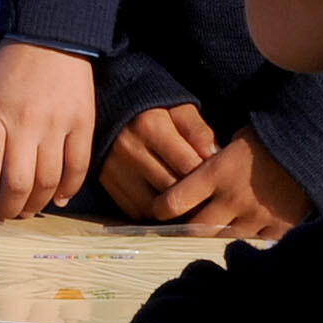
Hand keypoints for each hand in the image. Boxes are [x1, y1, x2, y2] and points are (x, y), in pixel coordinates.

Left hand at [0, 41, 97, 221]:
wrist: (52, 38)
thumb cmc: (7, 70)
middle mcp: (26, 122)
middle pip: (19, 180)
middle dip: (10, 207)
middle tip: (5, 215)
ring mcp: (57, 124)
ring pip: (48, 180)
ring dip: (36, 204)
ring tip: (27, 210)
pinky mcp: (83, 123)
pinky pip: (78, 167)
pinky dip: (69, 189)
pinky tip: (59, 199)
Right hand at [94, 101, 217, 218]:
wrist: (109, 112)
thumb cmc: (154, 112)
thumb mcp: (178, 110)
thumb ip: (198, 131)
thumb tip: (213, 156)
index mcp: (150, 125)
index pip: (188, 165)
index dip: (206, 176)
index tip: (214, 178)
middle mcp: (129, 148)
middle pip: (171, 189)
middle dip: (191, 196)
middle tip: (205, 196)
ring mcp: (114, 169)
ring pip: (153, 206)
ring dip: (173, 210)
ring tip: (185, 202)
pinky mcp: (108, 184)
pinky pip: (136, 211)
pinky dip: (153, 213)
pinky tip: (164, 203)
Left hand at [149, 133, 315, 239]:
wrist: (314, 144)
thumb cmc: (269, 138)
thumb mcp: (234, 142)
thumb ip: (212, 165)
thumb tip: (190, 181)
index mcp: (217, 172)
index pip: (174, 201)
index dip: (162, 208)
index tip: (160, 210)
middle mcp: (232, 198)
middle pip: (195, 229)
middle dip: (187, 230)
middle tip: (186, 227)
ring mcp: (256, 217)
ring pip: (222, 241)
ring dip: (216, 239)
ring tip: (216, 235)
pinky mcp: (278, 229)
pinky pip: (254, 247)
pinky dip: (248, 245)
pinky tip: (246, 240)